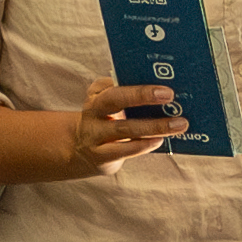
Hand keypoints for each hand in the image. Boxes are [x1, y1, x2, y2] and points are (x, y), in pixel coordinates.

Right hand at [0, 86, 184, 184]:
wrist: (62, 152)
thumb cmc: (88, 119)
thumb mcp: (91, 103)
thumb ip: (102, 91)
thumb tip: (113, 78)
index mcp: (91, 110)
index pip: (111, 96)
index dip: (135, 92)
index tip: (161, 89)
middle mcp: (96, 129)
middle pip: (123, 119)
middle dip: (150, 113)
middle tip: (175, 104)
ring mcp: (102, 149)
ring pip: (131, 141)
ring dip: (156, 132)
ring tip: (179, 125)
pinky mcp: (108, 163)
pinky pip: (130, 154)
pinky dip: (146, 146)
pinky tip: (162, 140)